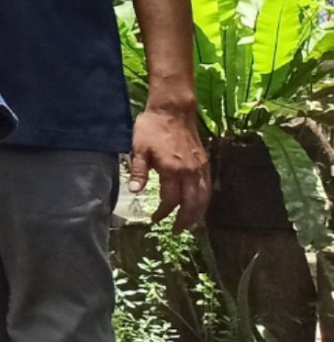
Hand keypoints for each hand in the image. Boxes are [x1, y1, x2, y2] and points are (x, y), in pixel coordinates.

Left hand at [131, 103, 209, 228]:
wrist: (173, 110)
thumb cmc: (152, 128)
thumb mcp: (138, 148)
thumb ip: (138, 171)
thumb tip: (134, 191)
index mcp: (171, 170)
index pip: (170, 200)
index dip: (163, 212)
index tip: (155, 219)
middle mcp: (189, 172)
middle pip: (191, 203)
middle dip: (185, 220)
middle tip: (177, 231)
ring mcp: (199, 168)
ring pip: (203, 197)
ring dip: (198, 214)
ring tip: (191, 225)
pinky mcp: (204, 162)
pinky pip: (207, 186)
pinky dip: (205, 200)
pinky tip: (200, 205)